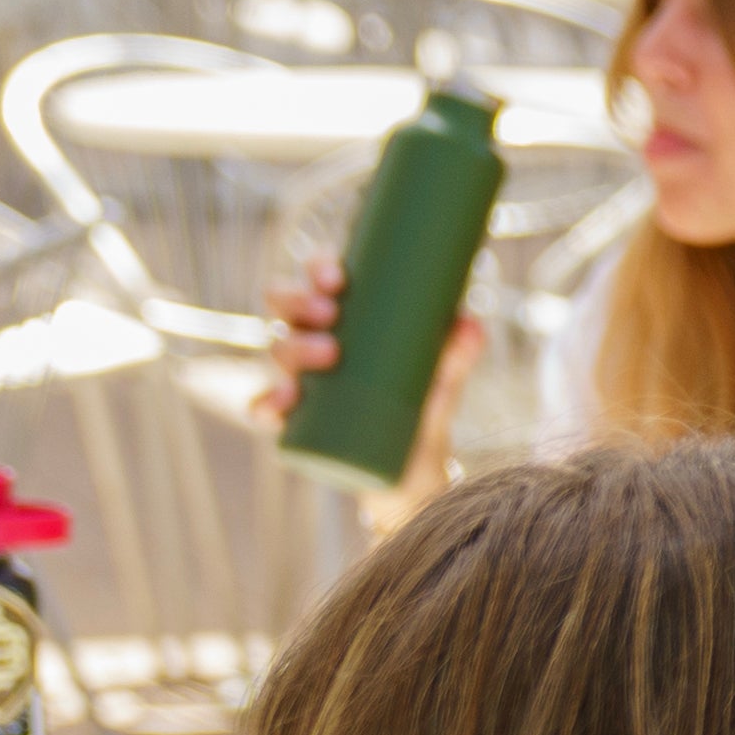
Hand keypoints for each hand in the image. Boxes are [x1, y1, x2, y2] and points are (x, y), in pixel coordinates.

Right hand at [259, 260, 477, 477]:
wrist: (414, 467)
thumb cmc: (423, 405)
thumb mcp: (443, 379)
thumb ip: (457, 353)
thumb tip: (472, 324)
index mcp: (344, 314)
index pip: (319, 277)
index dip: (318, 266)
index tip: (338, 277)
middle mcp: (313, 338)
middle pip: (285, 305)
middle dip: (299, 301)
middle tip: (331, 314)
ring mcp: (298, 377)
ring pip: (276, 349)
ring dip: (292, 347)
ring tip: (328, 356)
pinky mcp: (290, 418)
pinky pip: (262, 406)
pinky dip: (265, 404)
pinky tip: (280, 406)